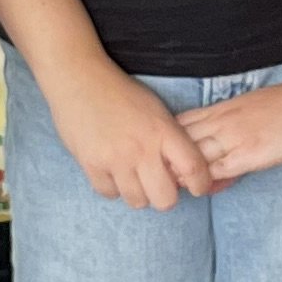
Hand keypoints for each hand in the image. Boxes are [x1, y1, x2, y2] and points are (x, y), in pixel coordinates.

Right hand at [42, 55, 213, 211]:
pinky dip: (113, 188)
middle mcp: (141, 148)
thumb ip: (171, 140)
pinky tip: (112, 171)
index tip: (198, 188)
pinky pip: (110, 194)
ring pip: (137, 202)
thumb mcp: (156, 111)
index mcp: (163, 130)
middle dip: (165, 197)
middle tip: (159, 185)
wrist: (80, 79)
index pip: (193, 168)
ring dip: (138, 193)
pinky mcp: (91, 165)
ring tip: (133, 176)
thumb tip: (181, 175)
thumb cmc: (122, 94)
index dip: (200, 184)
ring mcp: (115, 159)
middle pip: (165, 200)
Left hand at [179, 63, 281, 185]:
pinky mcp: (251, 154)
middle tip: (170, 178)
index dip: (170, 142)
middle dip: (170, 161)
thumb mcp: (253, 104)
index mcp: (222, 108)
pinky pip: (218, 171)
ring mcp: (235, 137)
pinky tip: (208, 189)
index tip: (170, 158)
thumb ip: (233, 119)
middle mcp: (223, 121)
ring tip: (184, 188)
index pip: (180, 124)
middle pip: (179, 142)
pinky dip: (208, 183)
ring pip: (193, 158)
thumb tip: (221, 139)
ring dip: (185, 175)